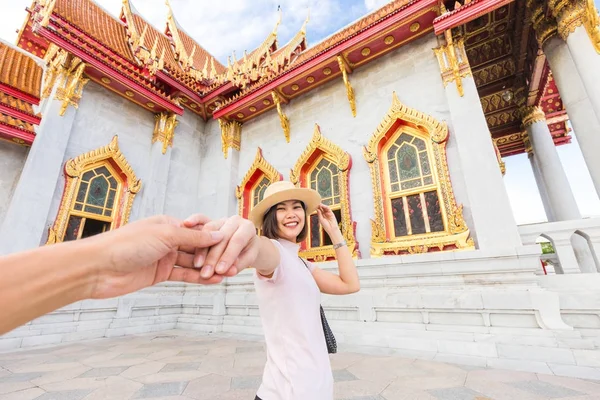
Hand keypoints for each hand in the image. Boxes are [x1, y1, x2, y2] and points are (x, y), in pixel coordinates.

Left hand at [85, 215, 230, 298]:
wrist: (98, 268)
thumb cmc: (128, 244)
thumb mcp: (165, 235)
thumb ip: (193, 237)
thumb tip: (217, 233)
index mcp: (167, 225)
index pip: (197, 231)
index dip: (213, 239)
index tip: (232, 245)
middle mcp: (166, 239)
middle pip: (195, 247)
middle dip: (213, 255)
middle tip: (233, 263)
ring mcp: (163, 257)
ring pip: (191, 262)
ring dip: (207, 268)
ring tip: (227, 274)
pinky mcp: (158, 274)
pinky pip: (183, 275)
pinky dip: (197, 278)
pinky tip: (212, 281)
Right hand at [183, 214, 259, 278]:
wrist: (245, 246)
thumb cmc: (247, 253)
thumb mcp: (248, 259)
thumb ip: (238, 264)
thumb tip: (229, 271)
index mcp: (247, 228)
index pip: (238, 241)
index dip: (228, 256)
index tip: (220, 271)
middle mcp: (234, 221)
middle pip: (222, 237)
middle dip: (213, 257)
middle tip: (206, 273)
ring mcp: (221, 220)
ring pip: (209, 230)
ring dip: (201, 249)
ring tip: (197, 265)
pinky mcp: (209, 221)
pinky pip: (201, 219)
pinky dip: (194, 220)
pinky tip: (187, 224)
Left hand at [317, 204, 340, 235]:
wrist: (331, 229)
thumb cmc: (326, 226)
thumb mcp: (321, 219)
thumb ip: (319, 214)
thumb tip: (317, 209)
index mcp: (321, 216)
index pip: (319, 210)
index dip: (316, 208)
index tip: (313, 205)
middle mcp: (324, 214)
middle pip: (321, 208)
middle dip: (319, 206)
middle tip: (316, 203)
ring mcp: (328, 213)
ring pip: (325, 208)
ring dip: (322, 205)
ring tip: (319, 204)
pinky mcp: (331, 213)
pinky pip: (328, 209)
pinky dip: (325, 206)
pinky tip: (322, 206)